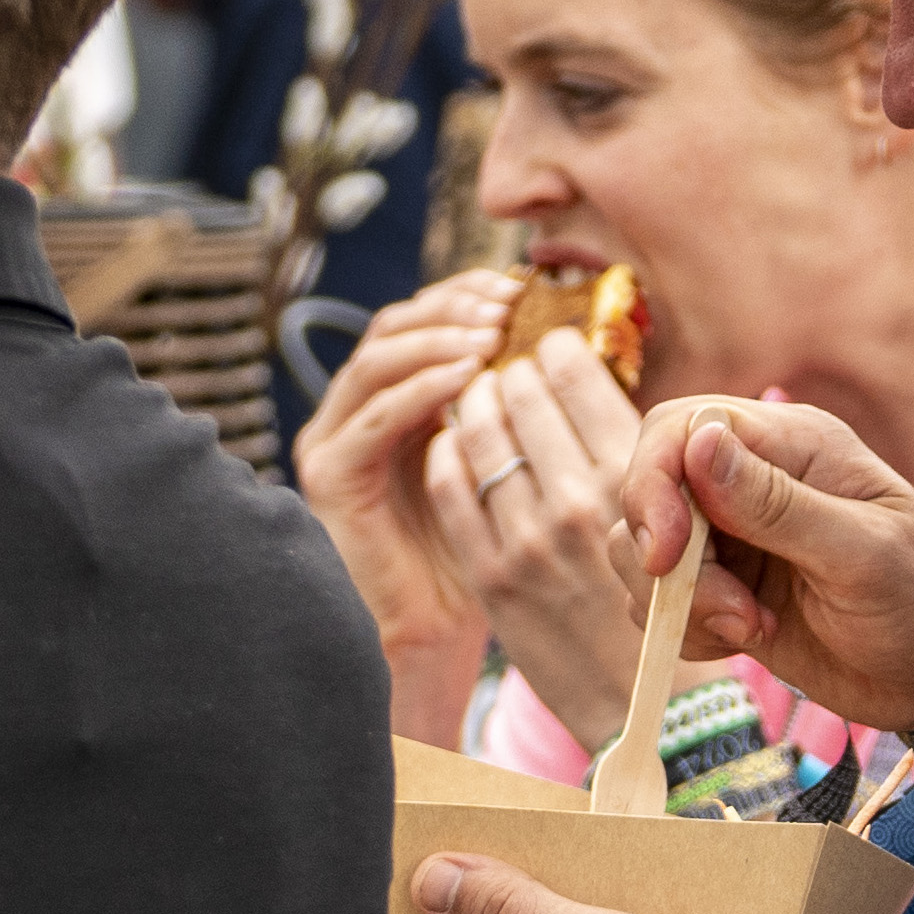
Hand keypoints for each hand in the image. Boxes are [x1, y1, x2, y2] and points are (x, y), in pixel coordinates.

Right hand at [293, 269, 516, 674]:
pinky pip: (375, 417)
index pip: (428, 318)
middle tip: (506, 302)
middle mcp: (359, 407)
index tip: (523, 286)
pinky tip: (465, 378)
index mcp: (401, 395)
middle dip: (454, 307)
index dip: (470, 294)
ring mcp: (337, 436)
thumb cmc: (492, 549)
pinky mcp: (332, 473)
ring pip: (379, 359)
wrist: (441, 627)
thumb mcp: (516, 462)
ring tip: (490, 334)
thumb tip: (582, 342)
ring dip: (437, 339)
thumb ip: (528, 407)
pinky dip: (419, 390)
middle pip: (397, 324)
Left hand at [421, 326, 647, 750]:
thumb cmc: (681, 610)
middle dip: (508, 373)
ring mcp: (531, 540)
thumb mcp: (688, 520)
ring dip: (470, 406)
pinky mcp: (492, 578)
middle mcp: (584, 503)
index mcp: (639, 480)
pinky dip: (445, 456)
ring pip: (477, 435)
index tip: (549, 347)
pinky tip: (451, 448)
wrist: (653, 709)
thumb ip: (646, 460)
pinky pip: (449, 490)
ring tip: (475, 401)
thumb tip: (599, 392)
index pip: (578, 375)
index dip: (557, 351)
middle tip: (504, 370)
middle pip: (520, 394)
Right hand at [615, 398, 913, 733]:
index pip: (679, 428)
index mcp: (792, 445)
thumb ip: (776, 503)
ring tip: (753, 628)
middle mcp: (752, 482)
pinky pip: (663, 602)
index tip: (668, 554)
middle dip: (666, 558)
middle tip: (731, 612)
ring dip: (681, 602)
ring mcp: (735, 539)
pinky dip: (685, 630)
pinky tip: (747, 641)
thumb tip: (695, 442)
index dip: (653, 483)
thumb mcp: (862, 554)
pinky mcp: (725, 592)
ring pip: (642, 551)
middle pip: (650, 491)